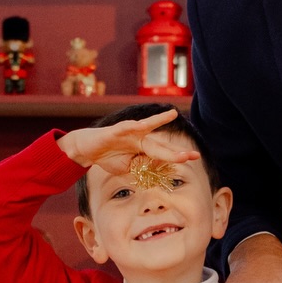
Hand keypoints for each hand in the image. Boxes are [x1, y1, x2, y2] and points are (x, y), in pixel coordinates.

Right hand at [58, 107, 197, 176]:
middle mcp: (140, 138)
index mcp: (144, 149)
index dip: (178, 156)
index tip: (194, 158)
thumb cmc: (108, 158)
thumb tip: (153, 167)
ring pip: (147, 126)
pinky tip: (141, 124)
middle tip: (193, 155)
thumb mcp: (127, 168)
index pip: (164, 154)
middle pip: (161, 144)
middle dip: (176, 150)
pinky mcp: (115, 130)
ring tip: (171, 114)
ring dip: (159, 120)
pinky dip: (133, 125)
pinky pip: (126, 126)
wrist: (87, 151)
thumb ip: (141, 167)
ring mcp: (129, 132)